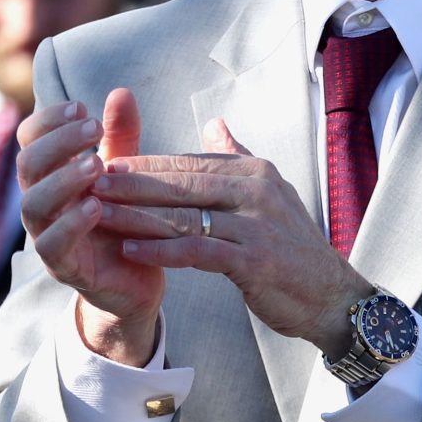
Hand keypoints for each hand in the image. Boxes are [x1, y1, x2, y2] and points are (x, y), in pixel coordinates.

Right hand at [16, 91, 159, 365]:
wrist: (137, 277)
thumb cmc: (124, 217)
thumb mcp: (126, 171)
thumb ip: (121, 135)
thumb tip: (121, 91)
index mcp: (51, 174)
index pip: (30, 138)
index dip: (48, 118)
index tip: (82, 106)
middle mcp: (42, 201)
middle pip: (28, 163)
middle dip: (58, 141)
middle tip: (94, 128)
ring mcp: (48, 234)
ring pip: (32, 204)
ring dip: (62, 180)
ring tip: (96, 165)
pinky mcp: (63, 267)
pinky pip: (51, 245)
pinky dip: (70, 224)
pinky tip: (96, 207)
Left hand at [90, 118, 373, 353]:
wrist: (332, 297)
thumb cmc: (293, 248)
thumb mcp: (271, 193)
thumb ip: (238, 157)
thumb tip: (214, 124)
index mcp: (254, 172)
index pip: (190, 163)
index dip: (146, 164)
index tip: (104, 163)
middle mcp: (256, 191)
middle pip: (182, 184)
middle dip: (132, 183)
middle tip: (88, 181)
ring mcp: (256, 225)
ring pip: (184, 216)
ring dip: (136, 215)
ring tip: (97, 214)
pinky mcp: (254, 260)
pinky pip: (197, 251)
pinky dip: (161, 250)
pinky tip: (130, 249)